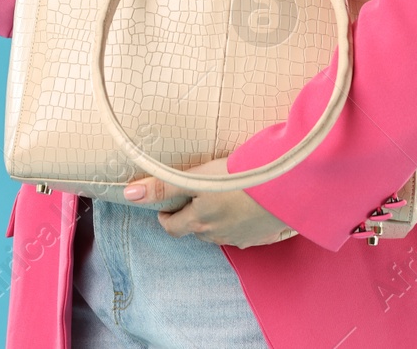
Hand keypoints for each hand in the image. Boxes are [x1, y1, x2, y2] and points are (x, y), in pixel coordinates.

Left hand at [120, 158, 297, 247]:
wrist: (287, 189)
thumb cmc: (241, 178)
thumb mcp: (198, 177)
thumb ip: (163, 186)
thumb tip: (129, 194)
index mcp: (201, 222)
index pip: (173, 228)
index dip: (166, 217)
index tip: (165, 206)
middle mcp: (219, 235)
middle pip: (196, 231)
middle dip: (190, 217)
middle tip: (193, 197)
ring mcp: (243, 238)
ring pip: (220, 233)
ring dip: (215, 220)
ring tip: (220, 199)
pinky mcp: (263, 236)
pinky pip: (244, 234)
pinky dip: (239, 223)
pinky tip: (246, 208)